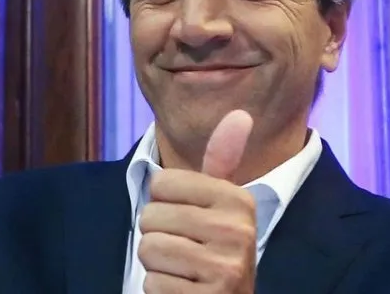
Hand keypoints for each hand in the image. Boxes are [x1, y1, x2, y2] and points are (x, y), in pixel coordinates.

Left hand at [139, 110, 256, 293]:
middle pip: (151, 215)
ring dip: (157, 264)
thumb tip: (240, 113)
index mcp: (238, 200)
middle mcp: (238, 232)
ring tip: (184, 268)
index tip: (188, 217)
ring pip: (148, 248)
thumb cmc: (215, 246)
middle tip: (185, 248)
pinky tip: (184, 289)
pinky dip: (160, 289)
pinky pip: (152, 283)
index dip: (164, 201)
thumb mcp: (222, 203)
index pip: (161, 181)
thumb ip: (223, 160)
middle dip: (158, 234)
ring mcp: (225, 269)